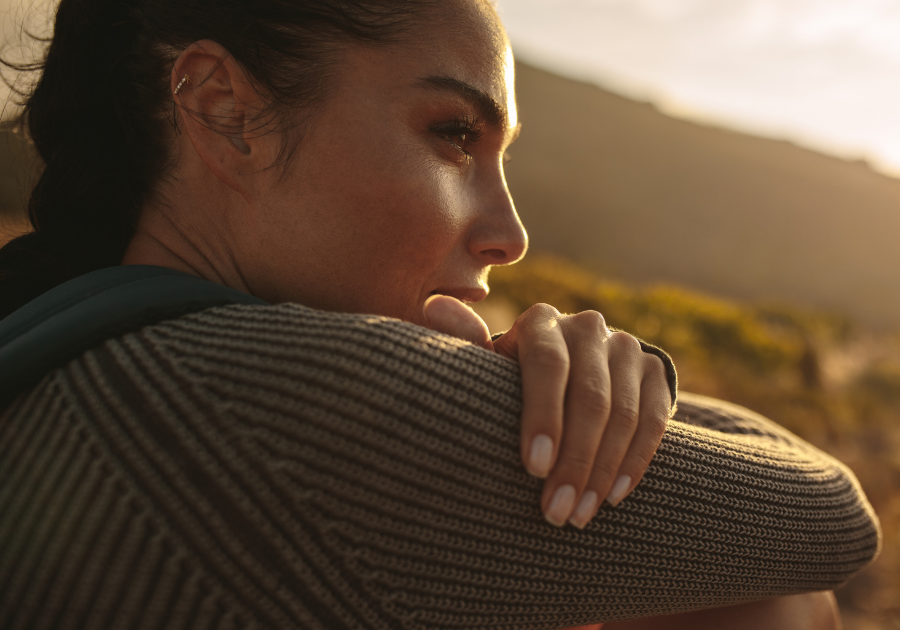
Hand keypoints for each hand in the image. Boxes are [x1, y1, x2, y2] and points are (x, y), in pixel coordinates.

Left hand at [423, 296, 672, 528]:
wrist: (566, 370)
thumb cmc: (511, 378)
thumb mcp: (488, 365)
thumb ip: (465, 342)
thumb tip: (435, 307)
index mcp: (540, 322)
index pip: (548, 366)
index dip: (544, 417)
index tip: (533, 469)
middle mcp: (587, 327)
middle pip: (590, 396)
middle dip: (574, 461)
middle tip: (557, 512)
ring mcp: (625, 346)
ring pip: (624, 413)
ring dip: (603, 470)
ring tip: (580, 515)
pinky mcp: (654, 370)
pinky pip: (654, 419)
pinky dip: (636, 460)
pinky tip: (614, 495)